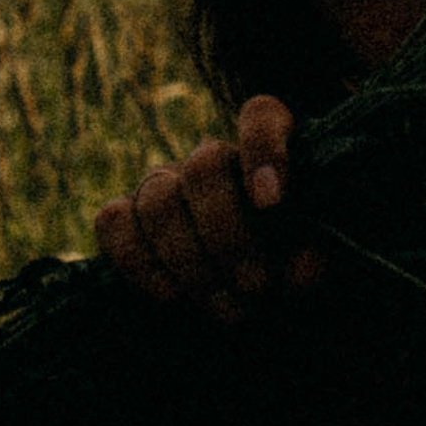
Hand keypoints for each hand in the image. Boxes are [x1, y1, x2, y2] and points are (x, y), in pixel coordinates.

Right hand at [93, 94, 322, 316]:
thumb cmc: (287, 270)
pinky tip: (172, 295)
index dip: (263, 150)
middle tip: (257, 288)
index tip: (272, 202)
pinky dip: (139, 262)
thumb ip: (312, 258)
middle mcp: (212, 158)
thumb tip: (298, 271)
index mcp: (265, 151)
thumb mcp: (312, 262)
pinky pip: (113, 223)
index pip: (260, 117)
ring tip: (227, 308)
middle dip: (228, 235)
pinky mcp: (126, 217)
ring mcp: (164, 184)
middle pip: (203, 166)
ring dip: (191, 261)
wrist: (246, 299)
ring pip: (158, 199)